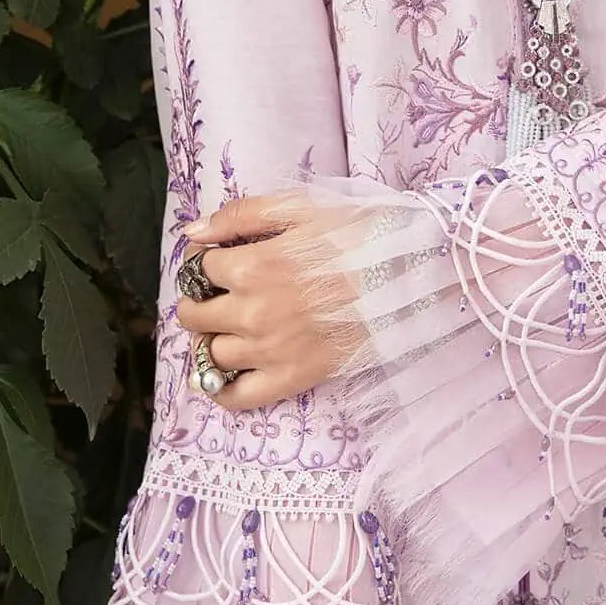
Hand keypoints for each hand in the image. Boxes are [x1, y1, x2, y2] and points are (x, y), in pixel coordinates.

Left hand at [175, 190, 365, 409]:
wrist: (412, 273)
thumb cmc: (360, 232)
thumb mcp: (303, 207)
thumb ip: (243, 215)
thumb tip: (193, 234)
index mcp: (252, 266)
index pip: (202, 269)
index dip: (206, 263)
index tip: (218, 262)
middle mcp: (252, 312)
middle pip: (197, 315)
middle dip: (199, 301)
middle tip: (216, 296)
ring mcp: (271, 351)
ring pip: (211, 355)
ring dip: (209, 340)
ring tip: (227, 328)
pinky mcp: (293, 379)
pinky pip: (238, 397)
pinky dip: (221, 390)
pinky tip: (223, 377)